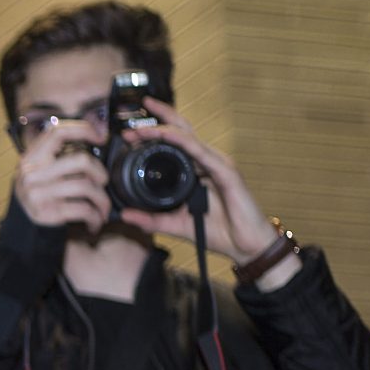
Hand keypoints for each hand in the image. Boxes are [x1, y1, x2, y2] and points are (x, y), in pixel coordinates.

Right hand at [11, 118, 113, 233]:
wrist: (21, 224)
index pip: (58, 132)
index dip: (83, 130)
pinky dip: (96, 216)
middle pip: (81, 161)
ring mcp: (39, 193)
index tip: (100, 137)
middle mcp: (33, 173)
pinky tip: (96, 220)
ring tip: (103, 205)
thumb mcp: (40, 169)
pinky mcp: (48, 212)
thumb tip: (95, 137)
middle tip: (103, 181)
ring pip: (86, 187)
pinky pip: (83, 209)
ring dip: (102, 199)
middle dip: (100, 172)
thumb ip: (59, 154)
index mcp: (32, 157)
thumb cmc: (39, 192)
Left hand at [115, 100, 289, 271]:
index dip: (152, 135)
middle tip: (130, 123)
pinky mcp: (227, 172)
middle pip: (180, 132)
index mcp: (196, 170)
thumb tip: (124, 214)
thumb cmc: (218, 232)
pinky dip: (182, 142)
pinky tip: (166, 135)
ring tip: (140, 129)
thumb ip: (151, 219)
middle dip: (155, 122)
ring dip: (162, 130)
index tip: (127, 135)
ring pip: (188, 138)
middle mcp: (207, 162)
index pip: (174, 143)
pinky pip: (201, 152)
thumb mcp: (175, 224)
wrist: (245, 247)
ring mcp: (218, 164)